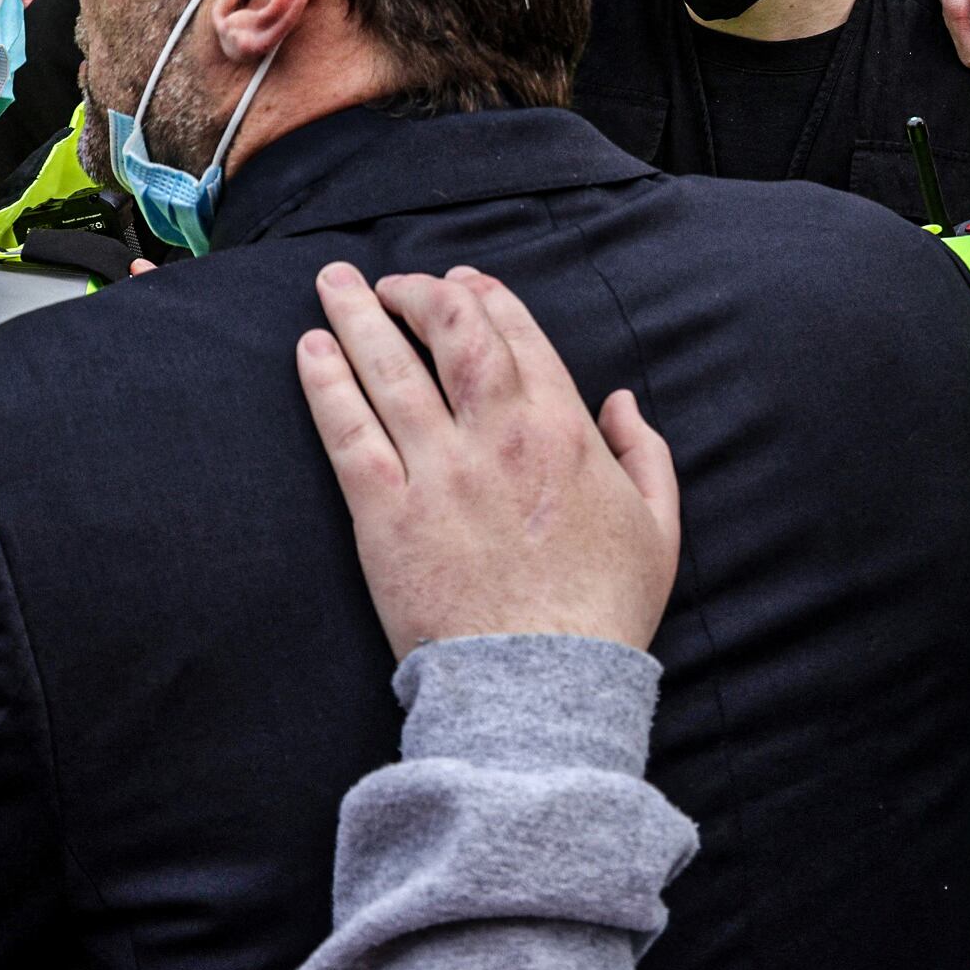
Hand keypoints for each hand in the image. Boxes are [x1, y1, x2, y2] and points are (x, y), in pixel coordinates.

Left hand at [299, 262, 679, 657]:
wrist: (541, 687)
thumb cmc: (601, 613)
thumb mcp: (658, 529)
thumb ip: (645, 455)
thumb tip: (622, 401)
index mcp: (563, 431)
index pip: (517, 334)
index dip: (486, 295)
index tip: (463, 281)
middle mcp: (497, 436)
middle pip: (451, 330)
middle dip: (419, 291)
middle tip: (393, 282)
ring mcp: (437, 472)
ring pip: (389, 368)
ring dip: (356, 316)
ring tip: (332, 282)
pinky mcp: (386, 514)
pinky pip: (348, 431)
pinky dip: (326, 383)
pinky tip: (311, 350)